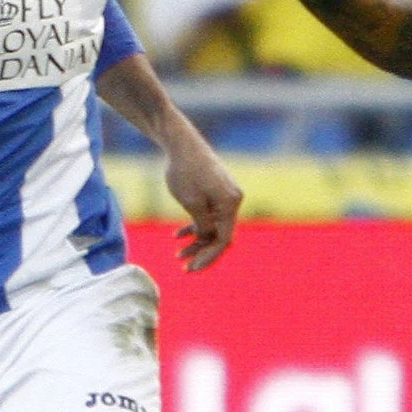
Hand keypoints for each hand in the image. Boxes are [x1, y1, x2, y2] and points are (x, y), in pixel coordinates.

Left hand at [161, 124, 242, 270]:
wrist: (181, 144)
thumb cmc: (185, 172)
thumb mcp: (191, 203)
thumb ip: (203, 226)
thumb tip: (209, 240)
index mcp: (230, 203)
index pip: (223, 239)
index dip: (208, 256)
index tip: (192, 268)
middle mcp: (233, 199)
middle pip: (219, 234)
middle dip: (202, 251)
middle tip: (183, 265)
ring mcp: (225, 195)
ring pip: (213, 226)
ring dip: (196, 240)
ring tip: (177, 253)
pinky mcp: (216, 191)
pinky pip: (209, 214)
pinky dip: (195, 225)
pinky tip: (177, 235)